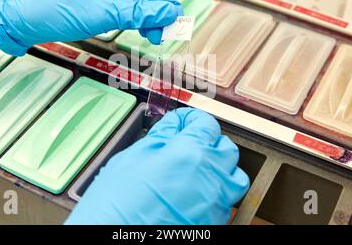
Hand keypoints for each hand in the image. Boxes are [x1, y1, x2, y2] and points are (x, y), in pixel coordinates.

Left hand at [0, 0, 181, 55]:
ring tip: (150, 36)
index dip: (166, 5)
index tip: (175, 25)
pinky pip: (124, 4)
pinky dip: (132, 18)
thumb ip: (139, 14)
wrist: (22, 18)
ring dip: (146, 18)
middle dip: (156, 13)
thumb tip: (169, 13)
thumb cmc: (56, 10)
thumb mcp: (103, 14)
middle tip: (161, 36)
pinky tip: (137, 29)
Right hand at [65, 108, 249, 224]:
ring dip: (221, 167)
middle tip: (188, 144)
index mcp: (189, 153)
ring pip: (235, 175)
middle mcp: (210, 176)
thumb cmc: (116, 205)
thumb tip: (173, 127)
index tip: (183, 122)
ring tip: (200, 169)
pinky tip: (197, 192)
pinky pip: (228, 200)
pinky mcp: (215, 222)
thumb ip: (159, 138)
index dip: (191, 119)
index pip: (205, 123)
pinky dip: (217, 191)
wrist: (116, 243)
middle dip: (209, 140)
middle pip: (225, 147)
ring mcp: (216, 202)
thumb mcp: (131, 159)